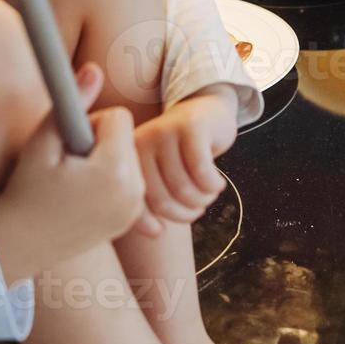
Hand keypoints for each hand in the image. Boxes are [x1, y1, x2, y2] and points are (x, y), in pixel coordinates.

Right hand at [0, 62, 160, 280]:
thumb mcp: (42, 142)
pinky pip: (130, 178)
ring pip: (129, 156)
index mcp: (115, 172)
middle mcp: (134, 193)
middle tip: (68, 164)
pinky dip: (111, 179)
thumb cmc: (26, 188)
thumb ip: (72, 102)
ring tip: (74, 181)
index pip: (118, 117)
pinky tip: (83, 195)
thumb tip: (94, 68)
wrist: (20, 242)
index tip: (68, 145)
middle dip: (100, 141)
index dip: (90, 123)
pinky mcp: (132, 219)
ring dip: (106, 159)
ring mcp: (135, 209)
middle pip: (127, 136)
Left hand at [130, 84, 238, 223]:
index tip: (161, 232)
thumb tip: (156, 233)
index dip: (147, 223)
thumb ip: (147, 198)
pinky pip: (202, 173)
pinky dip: (213, 186)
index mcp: (126, 155)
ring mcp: (166, 132)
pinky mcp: (192, 128)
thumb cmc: (180, 151)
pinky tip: (217, 183)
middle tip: (196, 210)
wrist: (205, 111)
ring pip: (183, 188)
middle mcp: (142, 142)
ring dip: (202, 200)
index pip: (132, 201)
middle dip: (183, 214)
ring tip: (207, 195)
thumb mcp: (157, 171)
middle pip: (160, 199)